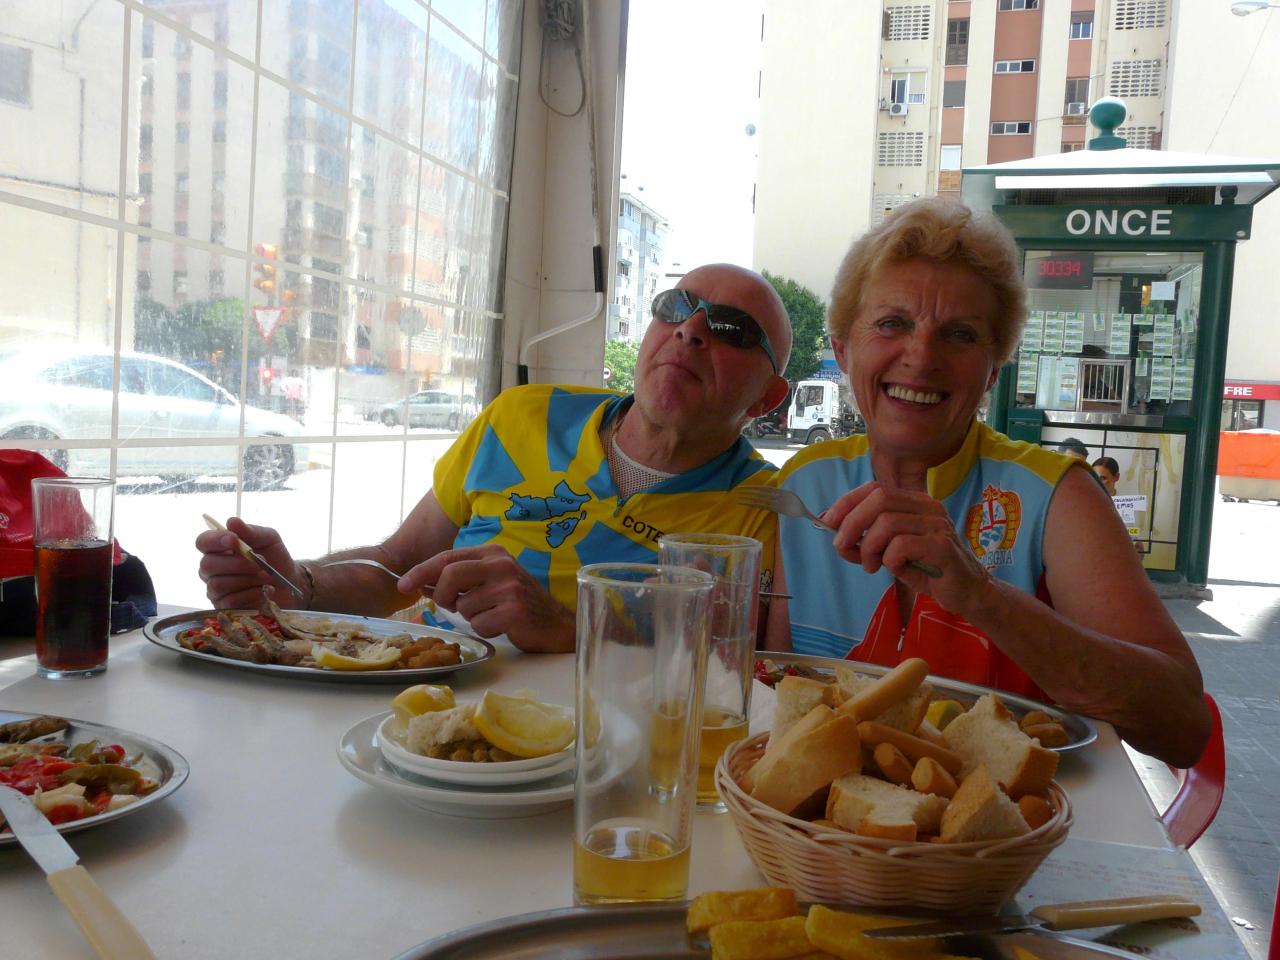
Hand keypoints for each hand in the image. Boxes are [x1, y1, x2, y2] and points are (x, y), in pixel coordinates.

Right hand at [195, 517, 304, 609]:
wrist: (291, 584)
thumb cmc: (276, 559)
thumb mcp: (269, 539)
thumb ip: (251, 531)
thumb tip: (231, 521)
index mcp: (220, 548)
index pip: (203, 542)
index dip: (214, 541)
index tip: (234, 540)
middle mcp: (212, 569)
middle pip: (207, 565)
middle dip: (236, 563)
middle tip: (260, 562)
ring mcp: (216, 589)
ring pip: (217, 584)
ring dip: (246, 579)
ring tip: (265, 576)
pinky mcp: (225, 607)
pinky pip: (229, 601)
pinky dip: (251, 594)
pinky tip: (264, 590)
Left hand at [400, 544, 575, 652]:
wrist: (555, 623)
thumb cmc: (517, 602)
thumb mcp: (488, 581)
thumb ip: (459, 579)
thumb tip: (422, 583)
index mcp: (493, 552)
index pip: (448, 557)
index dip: (422, 571)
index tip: (403, 584)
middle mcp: (502, 564)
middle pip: (451, 575)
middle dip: (442, 594)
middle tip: (449, 605)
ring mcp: (510, 587)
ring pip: (464, 605)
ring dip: (471, 616)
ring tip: (492, 614)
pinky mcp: (515, 610)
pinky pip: (479, 624)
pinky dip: (485, 629)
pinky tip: (502, 624)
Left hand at [822, 481, 991, 614]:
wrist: (967, 592)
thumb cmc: (928, 570)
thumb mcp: (892, 551)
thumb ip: (868, 539)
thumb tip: (835, 532)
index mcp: (915, 502)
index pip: (875, 488)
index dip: (847, 502)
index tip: (827, 522)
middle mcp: (928, 507)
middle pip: (879, 499)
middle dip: (851, 523)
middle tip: (842, 547)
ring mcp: (937, 524)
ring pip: (887, 522)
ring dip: (868, 547)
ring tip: (871, 566)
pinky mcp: (942, 546)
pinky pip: (902, 545)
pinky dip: (889, 559)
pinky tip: (894, 569)